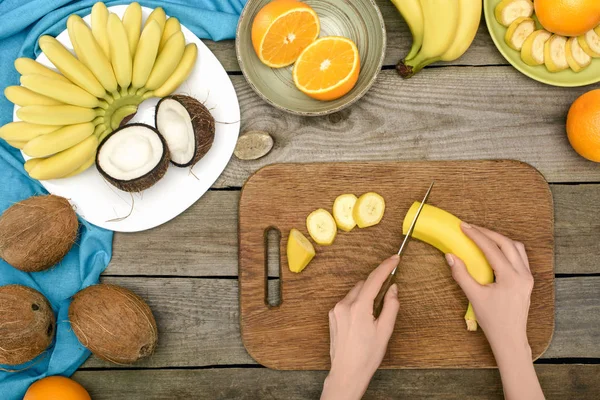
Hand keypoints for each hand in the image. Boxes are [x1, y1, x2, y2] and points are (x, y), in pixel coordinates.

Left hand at [321, 255, 399, 399]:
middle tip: (387, 299)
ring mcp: (335, 310)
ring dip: (366, 296)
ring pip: (355, 293)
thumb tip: (392, 289)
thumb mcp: (385, 330)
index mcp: (359, 308)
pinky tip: (362, 320)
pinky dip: (357, 304)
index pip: (374, 279)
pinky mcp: (332, 316)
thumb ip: (391, 306)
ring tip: (373, 317)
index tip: (395, 259)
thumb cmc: (367, 355)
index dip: (386, 267)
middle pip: (364, 285)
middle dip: (376, 286)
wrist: (347, 372)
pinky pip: (347, 302)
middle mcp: (344, 305)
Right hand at [445, 222, 532, 354]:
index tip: (464, 226)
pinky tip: (495, 250)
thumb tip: (450, 256)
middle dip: (488, 233)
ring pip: (516, 247)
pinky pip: (520, 256)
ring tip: (482, 236)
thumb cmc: (492, 321)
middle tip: (471, 228)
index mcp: (510, 278)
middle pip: (506, 243)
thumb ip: (461, 274)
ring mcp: (527, 277)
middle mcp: (523, 274)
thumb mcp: (474, 297)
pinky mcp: (527, 281)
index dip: (476, 235)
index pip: (491, 248)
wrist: (510, 338)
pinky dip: (507, 248)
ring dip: (499, 239)